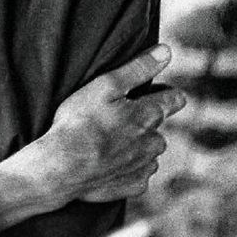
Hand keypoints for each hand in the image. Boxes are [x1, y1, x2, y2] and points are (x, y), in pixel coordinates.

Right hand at [40, 44, 185, 202]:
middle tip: (116, 119)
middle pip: (158, 127)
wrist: (62, 167)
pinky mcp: (134, 186)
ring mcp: (144, 166)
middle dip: (144, 122)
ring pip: (149, 152)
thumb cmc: (79, 123)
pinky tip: (107, 163)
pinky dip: (127, 168)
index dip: (167, 93)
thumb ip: (138, 68)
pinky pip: (138, 174)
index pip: (174, 99)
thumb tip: (167, 51)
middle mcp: (154, 141)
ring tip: (107, 142)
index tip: (157, 92)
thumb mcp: (105, 85)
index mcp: (149, 115)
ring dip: (136, 146)